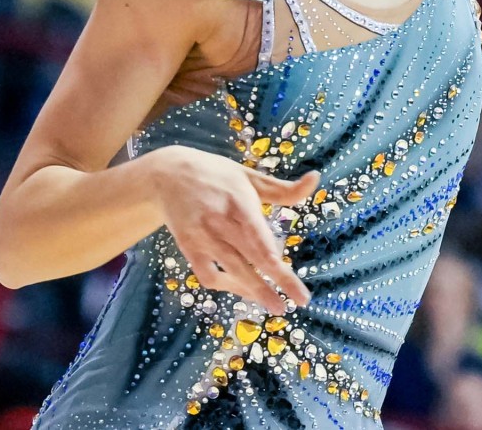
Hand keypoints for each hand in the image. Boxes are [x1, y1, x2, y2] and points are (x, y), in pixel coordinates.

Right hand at [148, 145, 318, 312]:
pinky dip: (226, 285)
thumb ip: (282, 188)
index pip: (259, 236)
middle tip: (301, 300)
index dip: (275, 261)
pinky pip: (207, 274)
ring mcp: (202, 236)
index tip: (291, 276)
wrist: (166, 174)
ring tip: (277, 306)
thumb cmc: (215, 175)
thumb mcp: (248, 176)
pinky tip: (245, 290)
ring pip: (230, 270)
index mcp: (237, 200)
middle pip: (250, 257)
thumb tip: (316, 179)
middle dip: (276, 281)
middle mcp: (219, 220)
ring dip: (254, 290)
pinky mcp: (188, 247)